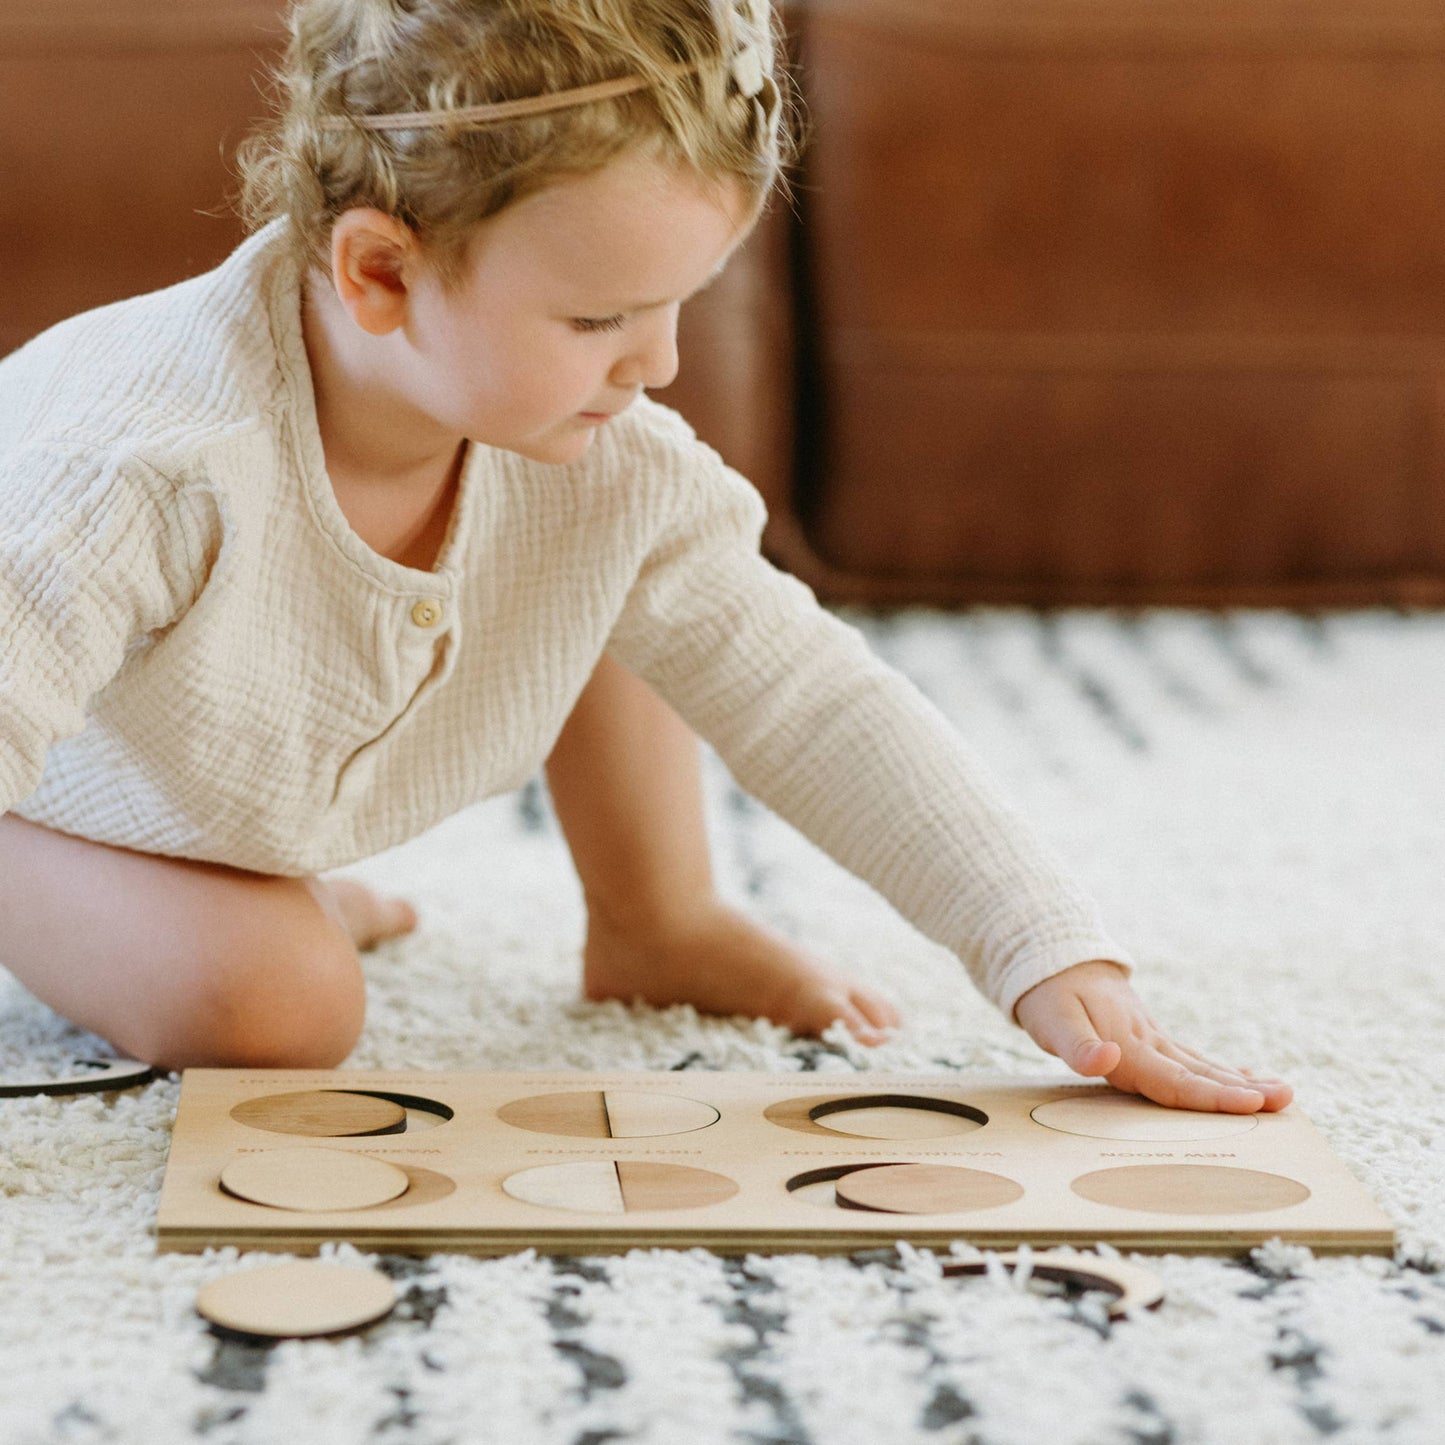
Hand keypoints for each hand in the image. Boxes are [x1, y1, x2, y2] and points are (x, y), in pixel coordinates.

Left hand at [1013, 960, 1292, 1113]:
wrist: (1055, 962)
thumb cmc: (1050, 997)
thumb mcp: (1053, 1021)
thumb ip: (1079, 1047)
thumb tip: (1109, 1060)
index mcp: (1128, 1045)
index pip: (1174, 1079)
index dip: (1211, 1096)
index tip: (1250, 1104)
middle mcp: (1148, 1042)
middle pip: (1199, 1072)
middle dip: (1242, 1092)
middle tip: (1286, 1102)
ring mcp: (1154, 1039)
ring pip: (1202, 1065)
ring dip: (1241, 1082)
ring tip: (1284, 1095)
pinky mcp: (1152, 1038)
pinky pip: (1192, 1059)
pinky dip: (1221, 1071)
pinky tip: (1249, 1080)